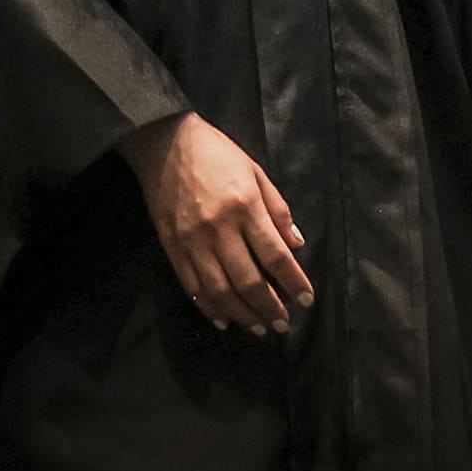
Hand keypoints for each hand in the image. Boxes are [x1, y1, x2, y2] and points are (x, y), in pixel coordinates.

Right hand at [121, 113, 313, 334]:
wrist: (165, 143)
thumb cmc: (217, 153)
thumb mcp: (255, 171)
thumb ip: (277, 209)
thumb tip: (296, 244)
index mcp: (245, 206)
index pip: (275, 255)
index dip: (293, 282)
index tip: (306, 300)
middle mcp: (219, 228)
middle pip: (249, 281)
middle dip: (269, 308)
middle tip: (283, 324)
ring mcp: (192, 241)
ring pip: (220, 291)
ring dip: (243, 315)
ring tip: (259, 327)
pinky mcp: (171, 247)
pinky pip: (192, 286)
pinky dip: (209, 308)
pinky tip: (224, 319)